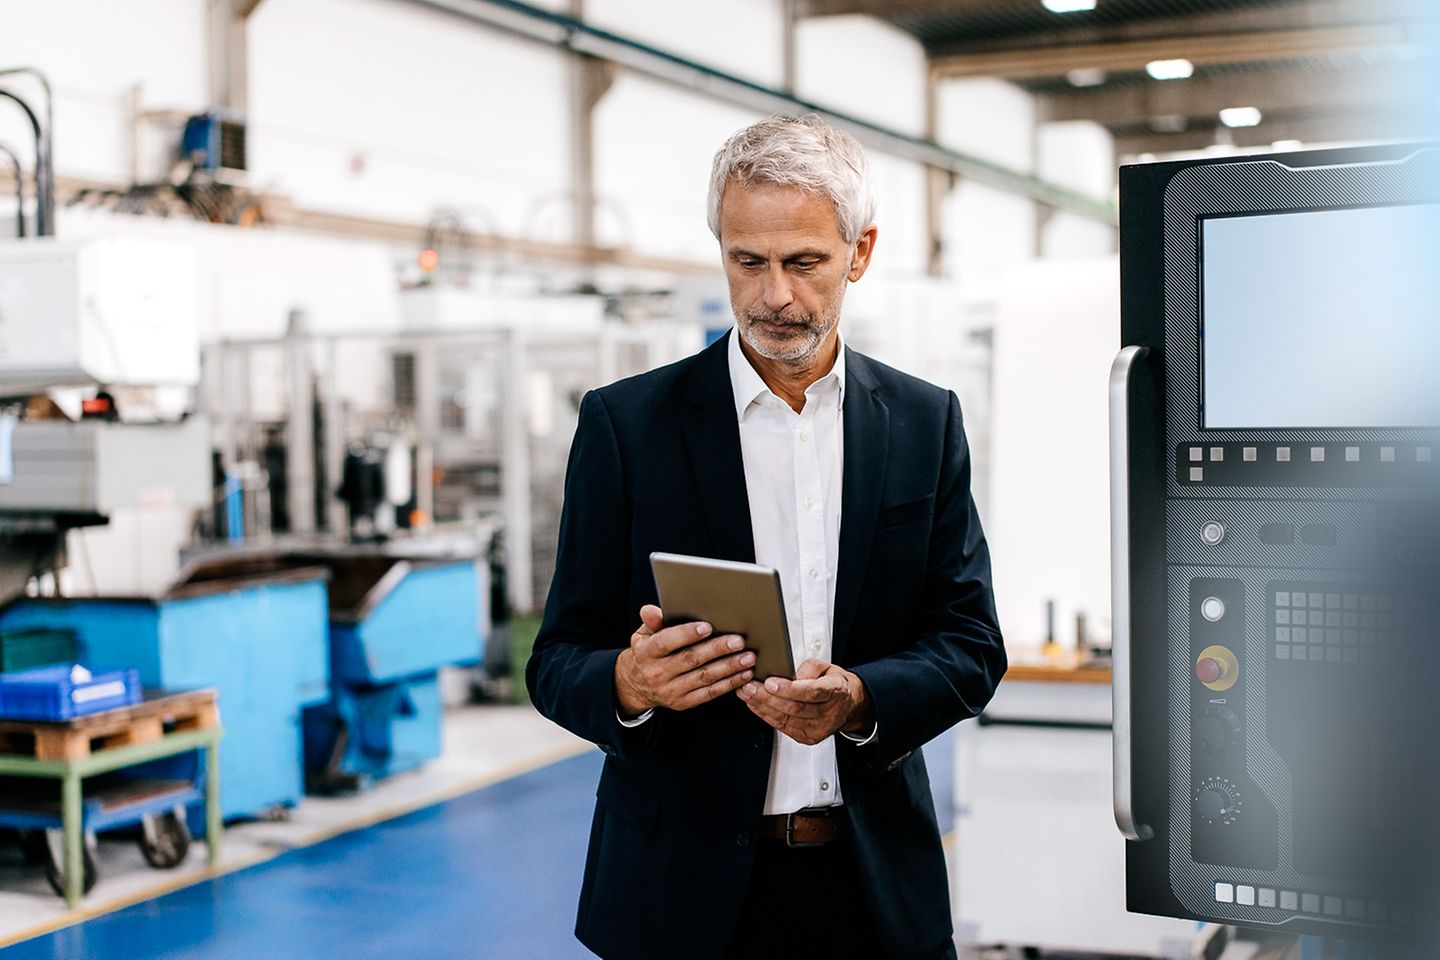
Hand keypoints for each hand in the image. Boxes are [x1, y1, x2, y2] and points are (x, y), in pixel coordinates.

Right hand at [614, 605, 755, 714]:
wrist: (638, 686)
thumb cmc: (648, 654)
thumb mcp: (643, 635)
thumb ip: (652, 622)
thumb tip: (650, 610)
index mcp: (647, 653)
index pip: (666, 643)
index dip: (686, 634)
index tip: (708, 626)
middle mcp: (657, 673)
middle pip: (691, 659)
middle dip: (717, 649)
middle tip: (738, 641)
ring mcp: (671, 690)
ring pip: (704, 677)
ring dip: (729, 667)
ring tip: (747, 657)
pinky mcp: (683, 703)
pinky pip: (709, 693)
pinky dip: (729, 683)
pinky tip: (743, 674)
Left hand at [736, 659, 872, 745]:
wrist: (847, 704)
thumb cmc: (833, 683)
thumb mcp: (826, 666)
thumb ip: (807, 668)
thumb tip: (786, 674)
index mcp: (836, 692)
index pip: (812, 692)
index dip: (789, 689)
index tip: (769, 682)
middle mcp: (829, 714)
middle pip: (795, 708)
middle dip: (768, 697)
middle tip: (749, 686)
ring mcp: (819, 729)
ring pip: (786, 718)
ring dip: (762, 706)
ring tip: (746, 693)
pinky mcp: (809, 738)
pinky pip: (783, 726)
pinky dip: (766, 715)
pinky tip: (754, 705)